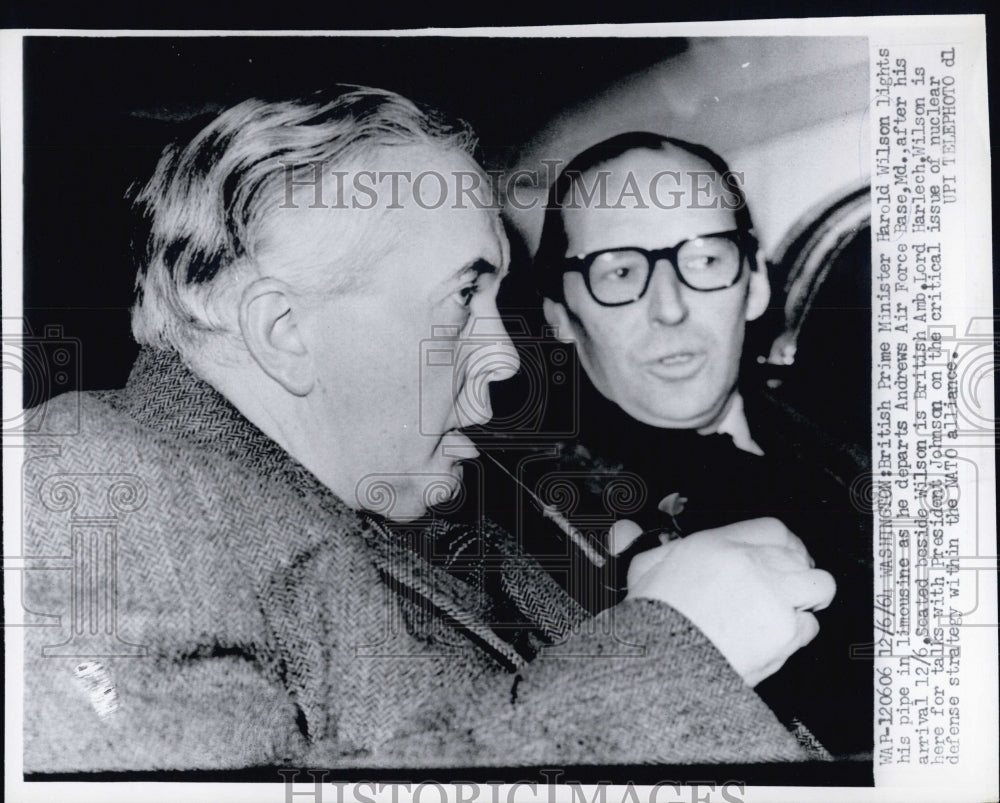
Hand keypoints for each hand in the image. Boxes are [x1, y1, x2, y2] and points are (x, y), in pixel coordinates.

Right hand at [623, 517, 835, 686]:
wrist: (663, 661)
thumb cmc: (652, 619)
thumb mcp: (646, 568)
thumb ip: (664, 550)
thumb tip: (664, 546)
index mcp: (718, 545)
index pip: (773, 530)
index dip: (784, 544)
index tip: (784, 555)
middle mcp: (751, 564)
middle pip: (799, 556)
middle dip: (796, 572)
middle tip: (788, 585)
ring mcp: (773, 596)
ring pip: (819, 585)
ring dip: (809, 596)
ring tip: (795, 607)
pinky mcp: (785, 631)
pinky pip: (809, 626)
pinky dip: (797, 632)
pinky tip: (777, 638)